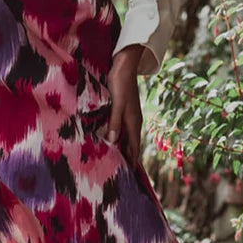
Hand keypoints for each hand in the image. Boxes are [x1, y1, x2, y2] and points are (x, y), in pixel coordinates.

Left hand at [106, 45, 143, 167]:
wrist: (124, 63)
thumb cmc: (120, 83)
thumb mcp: (116, 104)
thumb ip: (114, 122)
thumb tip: (112, 142)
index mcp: (134, 122)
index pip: (134, 148)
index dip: (132, 162)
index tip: (129, 178)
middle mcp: (132, 121)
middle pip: (130, 145)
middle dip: (126, 159)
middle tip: (119, 174)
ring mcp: (127, 115)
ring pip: (125, 137)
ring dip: (120, 149)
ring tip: (113, 161)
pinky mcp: (121, 109)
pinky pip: (119, 128)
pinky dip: (115, 137)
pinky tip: (108, 140)